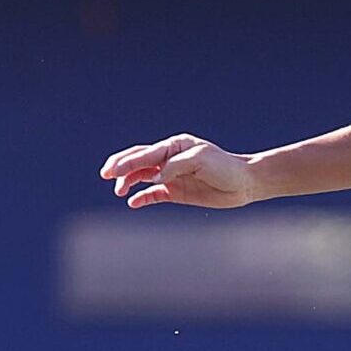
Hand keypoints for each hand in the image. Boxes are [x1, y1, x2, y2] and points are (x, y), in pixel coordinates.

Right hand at [101, 135, 257, 209]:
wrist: (245, 183)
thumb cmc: (225, 167)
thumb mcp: (200, 160)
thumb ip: (175, 166)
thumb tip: (155, 177)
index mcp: (174, 147)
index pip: (146, 154)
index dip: (127, 162)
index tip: (112, 171)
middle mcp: (170, 159)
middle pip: (138, 162)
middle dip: (120, 168)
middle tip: (105, 176)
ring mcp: (172, 176)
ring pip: (142, 177)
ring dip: (128, 183)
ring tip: (119, 192)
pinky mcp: (177, 192)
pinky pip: (154, 194)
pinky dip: (142, 198)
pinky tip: (133, 203)